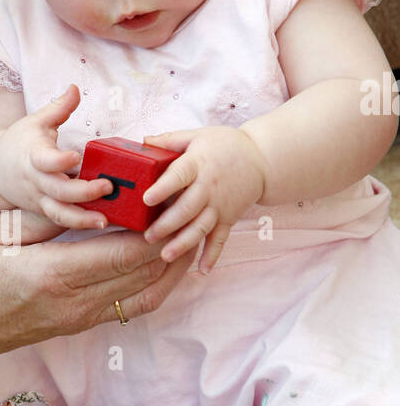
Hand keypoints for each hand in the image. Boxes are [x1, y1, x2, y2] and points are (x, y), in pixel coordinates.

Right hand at [0, 82, 115, 229]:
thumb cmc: (19, 143)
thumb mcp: (36, 121)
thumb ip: (59, 107)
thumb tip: (75, 87)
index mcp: (33, 155)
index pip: (44, 160)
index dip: (59, 161)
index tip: (76, 157)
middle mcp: (36, 180)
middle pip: (58, 190)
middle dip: (83, 192)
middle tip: (107, 186)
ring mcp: (39, 198)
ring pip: (59, 212)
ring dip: (82, 219)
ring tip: (104, 220)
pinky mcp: (44, 210)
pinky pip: (61, 220)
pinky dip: (79, 223)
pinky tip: (100, 222)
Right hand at [0, 212, 193, 396]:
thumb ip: (43, 219)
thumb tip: (88, 202)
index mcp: (52, 273)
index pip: (127, 250)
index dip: (158, 225)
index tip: (172, 197)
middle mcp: (72, 302)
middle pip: (144, 272)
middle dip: (172, 239)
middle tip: (188, 207)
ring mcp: (75, 319)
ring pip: (144, 295)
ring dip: (168, 267)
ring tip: (185, 234)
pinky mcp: (74, 326)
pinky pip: (127, 307)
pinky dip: (152, 285)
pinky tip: (159, 264)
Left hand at [141, 126, 266, 271]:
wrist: (262, 159)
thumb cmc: (226, 145)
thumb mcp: (198, 136)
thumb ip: (170, 140)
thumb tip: (143, 141)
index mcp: (198, 164)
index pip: (179, 176)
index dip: (163, 188)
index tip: (147, 199)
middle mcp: (209, 187)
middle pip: (187, 208)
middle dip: (167, 224)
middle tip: (148, 236)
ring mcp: (220, 205)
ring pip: (201, 227)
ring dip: (184, 243)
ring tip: (165, 255)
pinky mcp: (229, 218)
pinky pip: (220, 239)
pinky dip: (213, 255)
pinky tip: (202, 270)